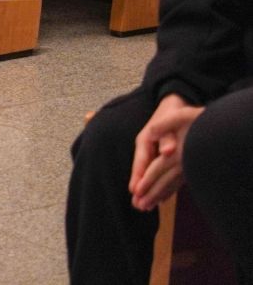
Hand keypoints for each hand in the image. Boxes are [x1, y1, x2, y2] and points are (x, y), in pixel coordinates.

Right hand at [129, 94, 205, 210]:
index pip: (140, 161)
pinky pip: (159, 173)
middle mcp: (147, 148)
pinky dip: (160, 186)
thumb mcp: (170, 119)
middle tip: (137, 205)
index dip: (138, 176)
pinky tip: (161, 198)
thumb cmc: (172, 111)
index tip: (135, 190)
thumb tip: (168, 152)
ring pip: (149, 174)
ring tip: (143, 207)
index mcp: (145, 139)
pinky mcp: (162, 157)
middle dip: (139, 189)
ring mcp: (153, 153)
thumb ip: (167, 137)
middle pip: (142, 171)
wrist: (175, 103)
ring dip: (148, 191)